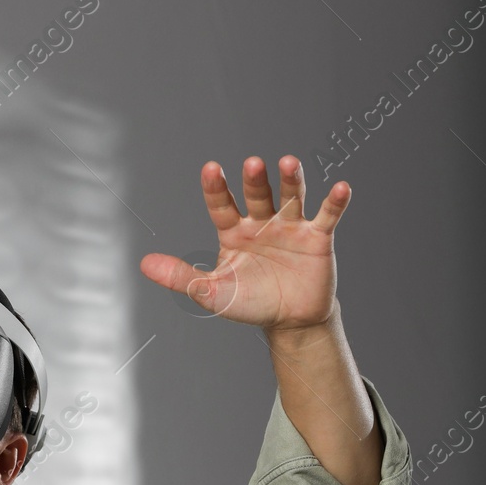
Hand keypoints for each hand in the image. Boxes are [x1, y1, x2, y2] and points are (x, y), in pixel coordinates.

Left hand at [139, 155, 349, 331]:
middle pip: (257, 195)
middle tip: (252, 163)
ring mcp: (291, 226)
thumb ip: (180, 276)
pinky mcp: (317, 237)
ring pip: (291, 196)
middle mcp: (261, 222)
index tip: (211, 168)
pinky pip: (327, 216)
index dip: (217, 188)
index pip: (222, 205)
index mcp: (234, 232)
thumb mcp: (212, 293)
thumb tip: (143, 263)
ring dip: (291, 179)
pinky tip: (341, 187)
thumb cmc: (249, 302)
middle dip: (255, 180)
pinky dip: (335, 202)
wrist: (291, 321)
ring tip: (288, 163)